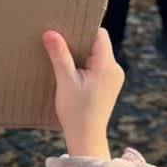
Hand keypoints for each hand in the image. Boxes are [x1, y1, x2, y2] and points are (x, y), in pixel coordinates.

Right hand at [42, 29, 123, 158]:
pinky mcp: (110, 86)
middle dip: (79, 43)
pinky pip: (98, 67)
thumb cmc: (76, 111)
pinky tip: (72, 74)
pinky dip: (85, 66)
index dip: (83, 29)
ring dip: (81, 55)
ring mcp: (114, 78)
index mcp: (107, 65)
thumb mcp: (65, 81)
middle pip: (98, 44)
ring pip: (97, 56)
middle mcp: (115, 69)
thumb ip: (59, 55)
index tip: (66, 30)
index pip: (99, 35)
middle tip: (60, 44)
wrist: (87, 138)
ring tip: (64, 60)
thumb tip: (50, 33)